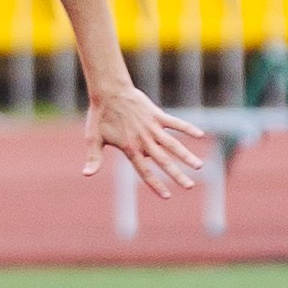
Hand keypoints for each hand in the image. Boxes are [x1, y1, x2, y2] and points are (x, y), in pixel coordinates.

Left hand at [82, 86, 206, 196]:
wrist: (108, 91)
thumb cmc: (99, 116)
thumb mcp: (93, 139)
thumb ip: (94, 158)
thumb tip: (86, 175)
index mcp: (130, 149)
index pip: (145, 172)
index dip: (156, 184)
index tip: (167, 196)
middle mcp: (144, 140)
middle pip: (164, 161)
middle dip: (177, 175)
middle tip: (190, 187)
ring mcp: (152, 128)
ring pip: (173, 144)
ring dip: (186, 156)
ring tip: (199, 166)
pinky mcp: (157, 115)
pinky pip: (175, 123)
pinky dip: (187, 128)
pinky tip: (201, 135)